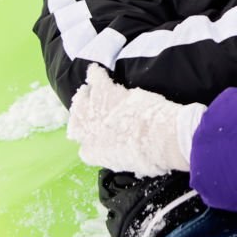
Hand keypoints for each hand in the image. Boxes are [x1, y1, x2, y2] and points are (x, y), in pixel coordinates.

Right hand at [68, 64, 203, 175]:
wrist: (160, 137)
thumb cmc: (154, 156)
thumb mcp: (139, 166)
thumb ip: (130, 160)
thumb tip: (137, 159)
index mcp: (97, 154)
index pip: (85, 150)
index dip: (91, 143)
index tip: (99, 138)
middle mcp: (90, 133)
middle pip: (77, 123)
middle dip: (81, 117)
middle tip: (87, 111)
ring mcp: (95, 112)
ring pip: (82, 100)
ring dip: (86, 95)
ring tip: (89, 90)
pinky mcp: (106, 92)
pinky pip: (96, 78)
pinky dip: (95, 73)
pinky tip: (96, 70)